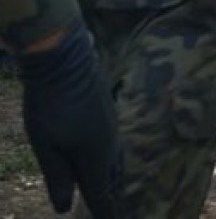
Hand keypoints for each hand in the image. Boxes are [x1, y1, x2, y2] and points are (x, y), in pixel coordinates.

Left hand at [18, 19, 120, 217]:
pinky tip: (104, 159)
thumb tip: (64, 208)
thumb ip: (58, 178)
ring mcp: (111, 129)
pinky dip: (112, 162)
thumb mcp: (46, 147)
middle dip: (112, 198)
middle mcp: (109, 146)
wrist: (66, 63)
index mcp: (95, 158)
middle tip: (112, 211)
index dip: (105, 213)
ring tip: (111, 189)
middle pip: (114, 180)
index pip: (101, 194)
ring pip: (116, 162)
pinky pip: (115, 147)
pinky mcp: (107, 116)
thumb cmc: (51, 106)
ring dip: (114, 180)